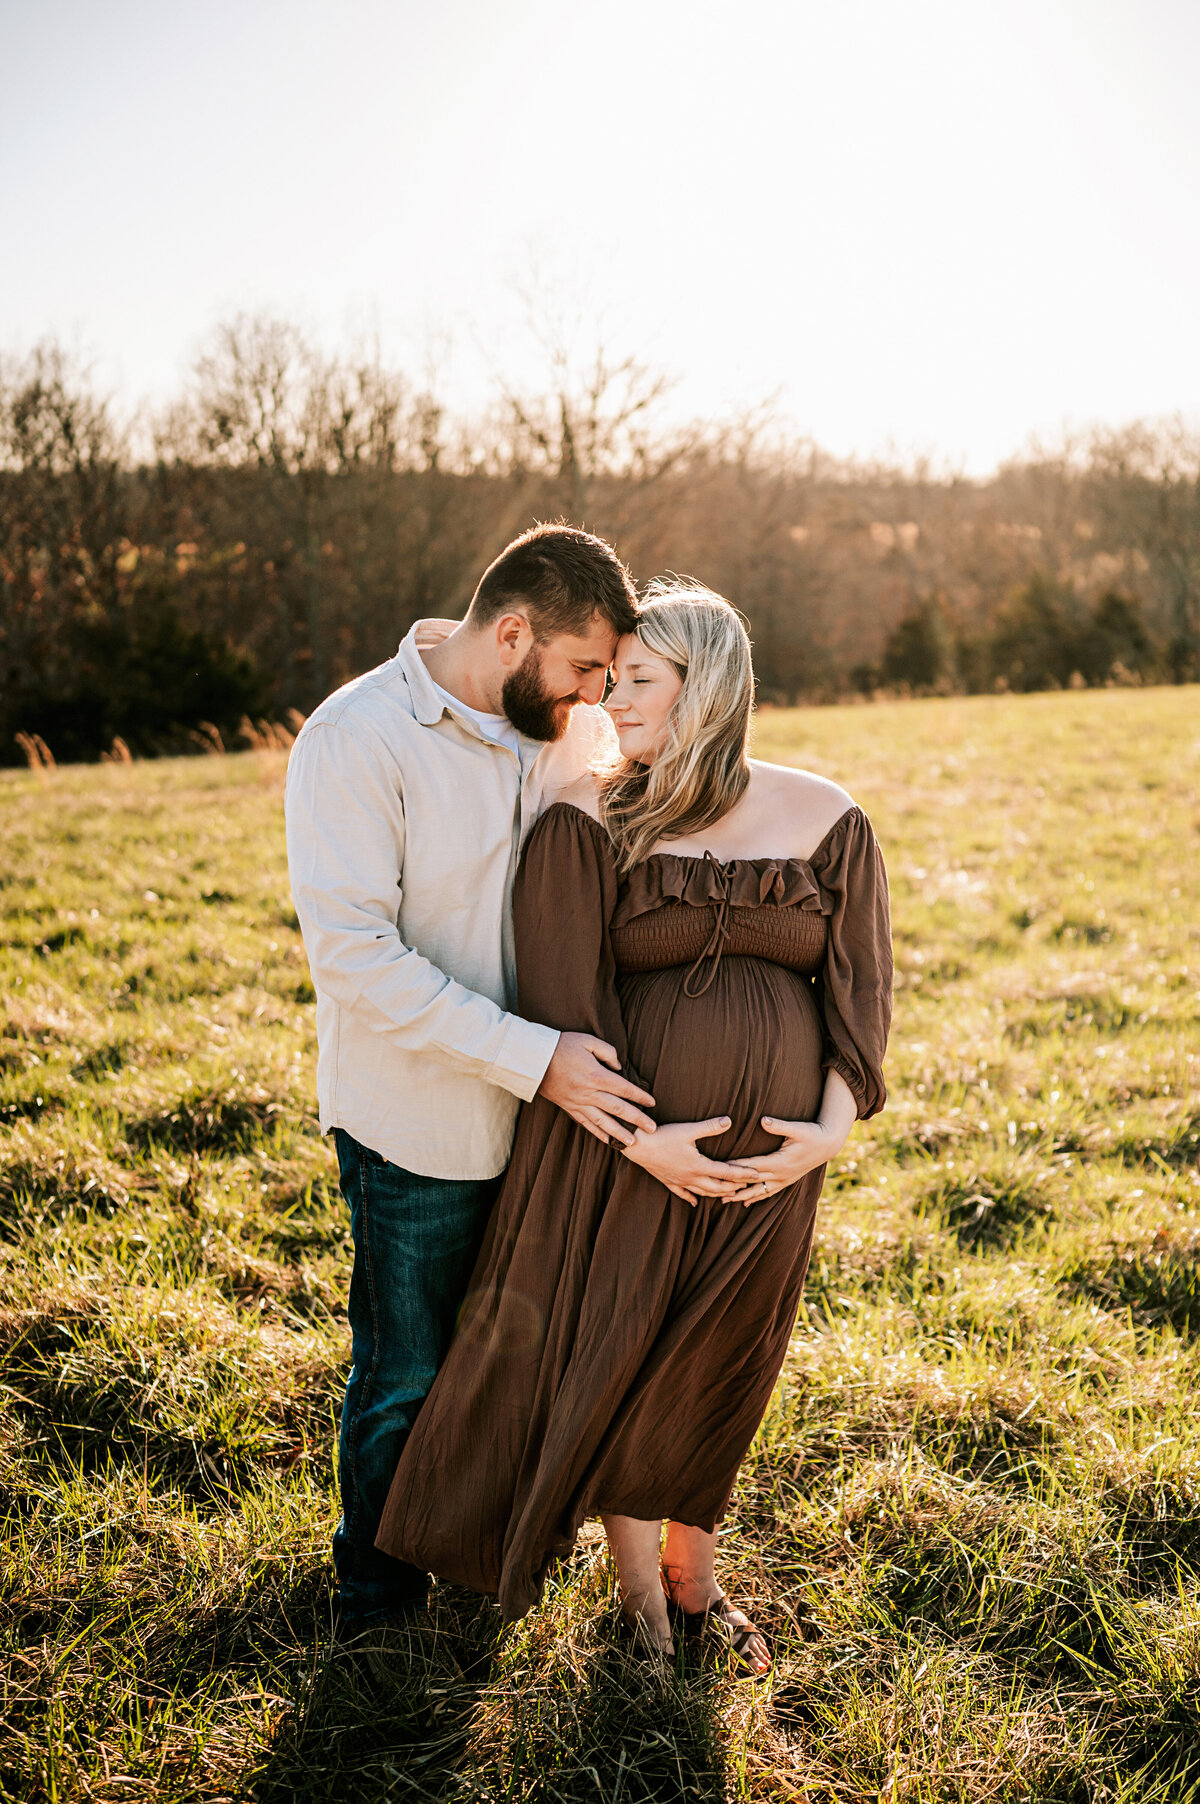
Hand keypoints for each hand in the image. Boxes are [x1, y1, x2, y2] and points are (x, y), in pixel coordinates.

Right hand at [538, 1032, 656, 1146]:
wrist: (533, 1059)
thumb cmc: (561, 1046)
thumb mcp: (587, 1041)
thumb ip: (608, 1052)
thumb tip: (619, 1066)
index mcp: (596, 1076)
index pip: (624, 1089)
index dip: (640, 1096)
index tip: (652, 1102)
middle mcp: (589, 1093)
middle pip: (618, 1109)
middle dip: (637, 1120)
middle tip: (652, 1129)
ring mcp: (578, 1103)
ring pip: (603, 1122)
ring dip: (619, 1133)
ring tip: (633, 1143)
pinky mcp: (568, 1108)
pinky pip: (586, 1124)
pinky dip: (598, 1133)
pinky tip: (608, 1140)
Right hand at [622, 1118, 749, 1205]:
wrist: (637, 1146)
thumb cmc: (662, 1136)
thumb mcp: (688, 1130)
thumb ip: (710, 1127)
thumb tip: (729, 1121)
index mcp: (698, 1166)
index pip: (726, 1172)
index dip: (743, 1173)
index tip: (756, 1175)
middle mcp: (691, 1177)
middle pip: (717, 1187)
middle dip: (734, 1187)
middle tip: (748, 1186)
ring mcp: (679, 1181)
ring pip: (702, 1192)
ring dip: (717, 1194)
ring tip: (728, 1194)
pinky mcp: (668, 1181)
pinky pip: (682, 1194)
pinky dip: (691, 1198)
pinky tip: (694, 1202)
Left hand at [727, 1115, 849, 1205]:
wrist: (828, 1144)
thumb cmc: (812, 1133)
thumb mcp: (797, 1128)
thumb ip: (779, 1126)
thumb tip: (763, 1120)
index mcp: (780, 1162)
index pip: (752, 1166)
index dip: (736, 1168)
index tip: (720, 1170)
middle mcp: (780, 1174)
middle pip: (752, 1182)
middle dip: (733, 1186)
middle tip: (715, 1191)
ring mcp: (784, 1180)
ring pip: (759, 1191)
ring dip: (742, 1196)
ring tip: (725, 1201)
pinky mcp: (787, 1181)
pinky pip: (769, 1192)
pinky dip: (756, 1197)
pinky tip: (746, 1203)